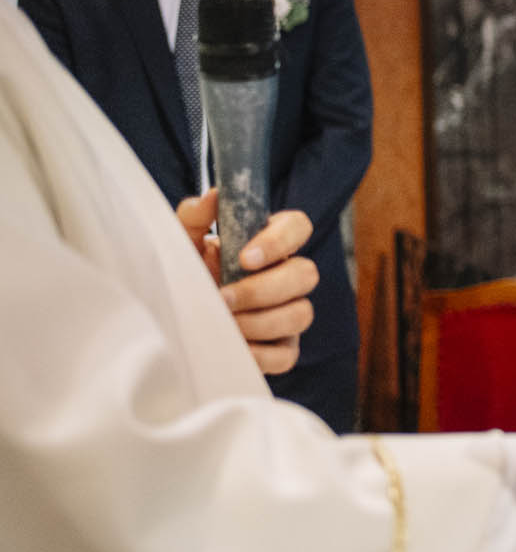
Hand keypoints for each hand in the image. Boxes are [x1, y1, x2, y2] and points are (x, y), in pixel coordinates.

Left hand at [176, 190, 317, 373]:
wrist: (172, 319)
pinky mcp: (283, 349)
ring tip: (225, 323)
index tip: (244, 258)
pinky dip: (259, 354)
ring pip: (302, 314)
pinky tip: (233, 346)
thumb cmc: (185, 274)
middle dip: (263, 289)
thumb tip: (212, 196)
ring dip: (260, 322)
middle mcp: (287, 276)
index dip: (279, 240)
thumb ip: (194, 217)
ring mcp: (289, 313)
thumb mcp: (182, 243)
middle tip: (224, 297)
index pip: (298, 226)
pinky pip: (287, 355)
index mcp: (268, 244)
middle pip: (307, 274)